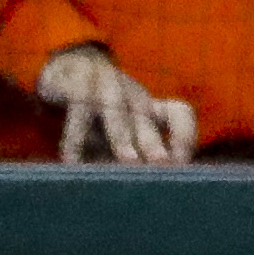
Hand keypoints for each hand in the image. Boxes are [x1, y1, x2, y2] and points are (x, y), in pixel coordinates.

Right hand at [36, 44, 196, 164]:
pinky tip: (71, 161)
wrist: (69, 66)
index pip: (179, 113)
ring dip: (124, 137)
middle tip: (162, 167)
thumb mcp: (120, 127)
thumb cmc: (100, 108)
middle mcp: (133, 96)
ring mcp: (108, 86)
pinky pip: (79, 111)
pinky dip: (75, 137)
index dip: (184, 135)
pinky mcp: (79, 84)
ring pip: (117, 112)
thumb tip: (145, 188)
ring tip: (130, 162)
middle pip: (147, 121)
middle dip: (155, 144)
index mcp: (149, 106)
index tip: (182, 164)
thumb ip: (131, 150)